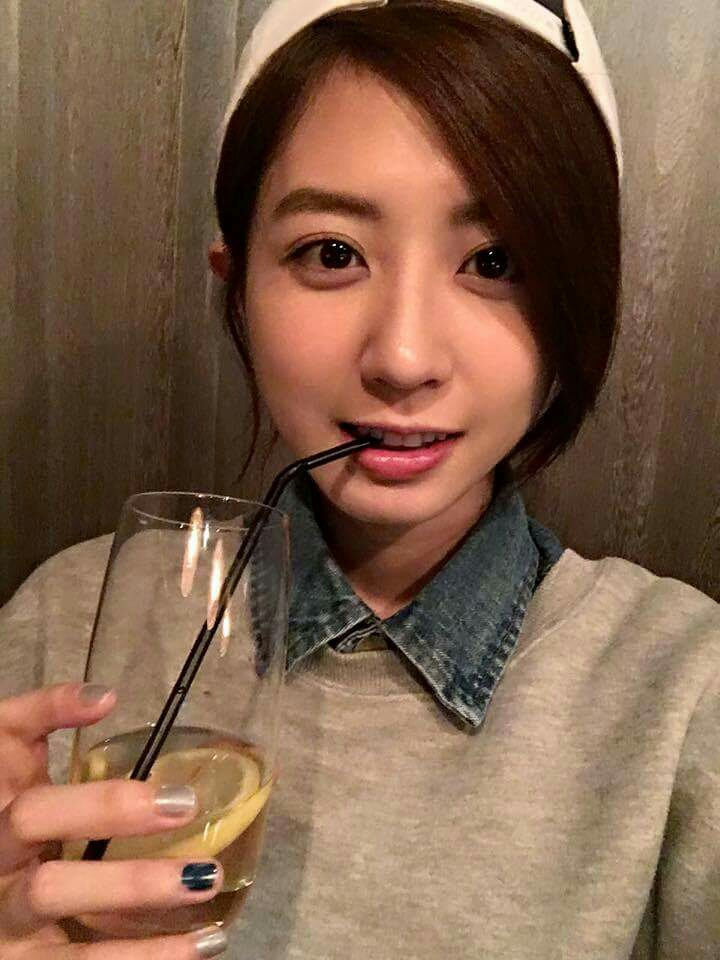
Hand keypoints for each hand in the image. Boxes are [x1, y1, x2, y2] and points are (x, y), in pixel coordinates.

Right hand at [0, 683, 227, 957]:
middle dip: (127, 883)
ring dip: (145, 950)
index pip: (36, 817)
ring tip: (211, 926)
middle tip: (202, 876)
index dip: (103, 807)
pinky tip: (203, 946)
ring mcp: (10, 939)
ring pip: (71, 959)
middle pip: (50, 891)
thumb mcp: (6, 747)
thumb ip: (42, 713)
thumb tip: (104, 696)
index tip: (182, 800)